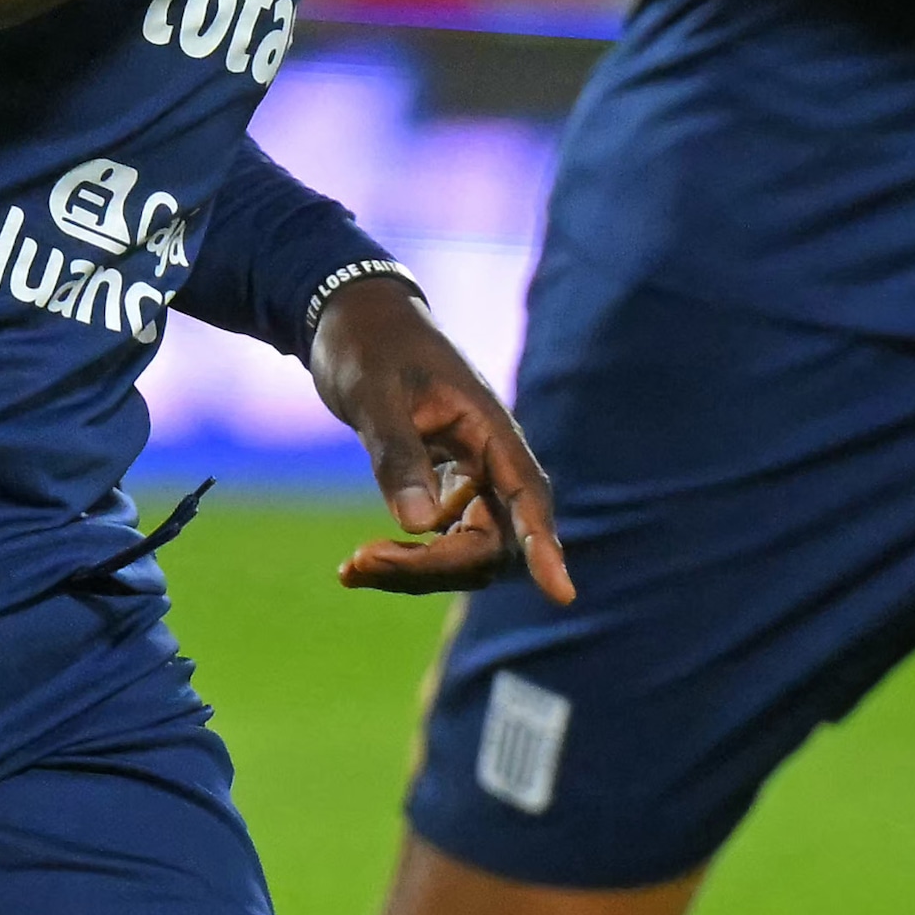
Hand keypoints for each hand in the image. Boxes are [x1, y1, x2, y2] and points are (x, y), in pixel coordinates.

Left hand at [307, 273, 569, 603]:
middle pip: (493, 541)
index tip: (562, 594)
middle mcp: (491, 460)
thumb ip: (397, 455)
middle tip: (362, 561)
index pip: (528, 495)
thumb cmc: (368, 345)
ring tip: (353, 568)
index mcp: (489, 427)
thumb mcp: (373, 393)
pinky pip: (438, 543)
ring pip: (466, 552)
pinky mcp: (445, 492)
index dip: (544, 546)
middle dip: (436, 566)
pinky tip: (355, 568)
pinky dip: (403, 560)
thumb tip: (421, 526)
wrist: (352, 321)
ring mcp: (471, 480)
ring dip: (416, 570)